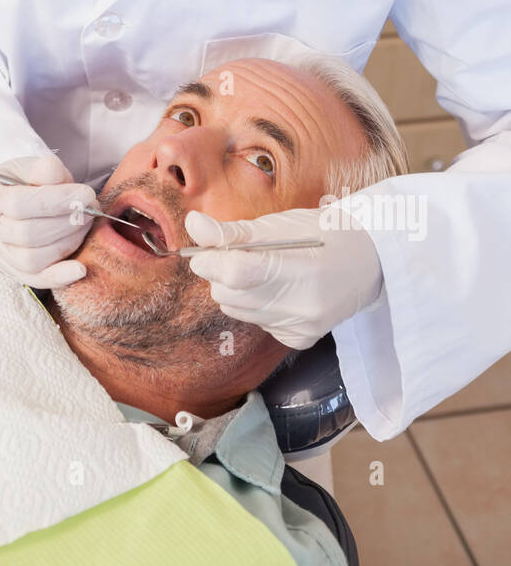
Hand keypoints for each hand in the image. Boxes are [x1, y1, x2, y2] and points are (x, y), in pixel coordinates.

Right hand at [0, 153, 94, 288]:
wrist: (9, 200)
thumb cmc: (20, 181)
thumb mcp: (28, 165)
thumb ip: (41, 168)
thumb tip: (53, 171)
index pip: (17, 203)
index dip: (54, 201)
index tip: (85, 194)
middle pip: (26, 234)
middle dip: (66, 223)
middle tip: (89, 209)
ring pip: (31, 260)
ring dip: (67, 243)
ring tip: (84, 225)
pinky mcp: (11, 271)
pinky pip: (35, 280)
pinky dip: (59, 276)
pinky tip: (80, 268)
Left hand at [183, 205, 383, 349]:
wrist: (372, 262)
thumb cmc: (325, 234)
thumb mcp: (280, 224)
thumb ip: (233, 232)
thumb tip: (193, 226)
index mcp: (299, 270)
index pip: (236, 273)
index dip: (210, 261)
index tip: (204, 251)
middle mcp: (301, 307)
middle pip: (228, 294)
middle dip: (223, 273)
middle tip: (242, 254)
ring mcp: (301, 328)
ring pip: (237, 310)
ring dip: (238, 290)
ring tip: (265, 271)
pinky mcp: (300, 340)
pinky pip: (256, 323)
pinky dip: (257, 306)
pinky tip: (280, 290)